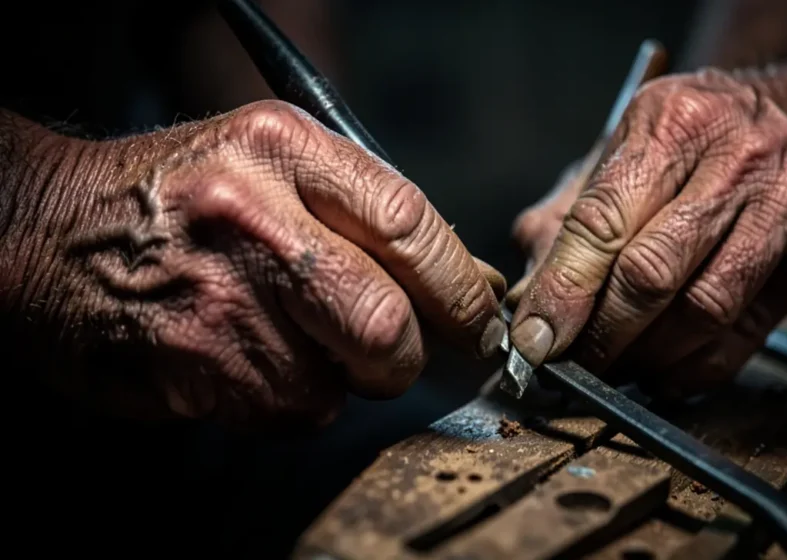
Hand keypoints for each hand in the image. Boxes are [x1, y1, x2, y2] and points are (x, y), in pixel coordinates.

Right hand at [2, 101, 505, 427]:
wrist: (51, 234)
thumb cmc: (181, 197)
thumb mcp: (272, 161)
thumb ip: (367, 214)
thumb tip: (467, 284)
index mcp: (284, 150)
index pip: (411, 224)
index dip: (461, 289)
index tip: (477, 320)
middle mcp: (252, 219)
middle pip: (385, 323)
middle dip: (402, 356)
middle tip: (390, 352)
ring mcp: (217, 299)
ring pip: (336, 384)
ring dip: (333, 381)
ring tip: (286, 341)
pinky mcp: (192, 366)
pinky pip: (286, 413)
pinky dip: (286, 401)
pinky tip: (248, 360)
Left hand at [508, 69, 786, 392]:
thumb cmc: (731, 130)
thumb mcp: (653, 138)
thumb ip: (587, 203)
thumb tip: (531, 271)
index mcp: (667, 124)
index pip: (599, 221)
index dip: (561, 291)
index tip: (533, 339)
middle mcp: (724, 159)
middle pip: (647, 271)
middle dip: (600, 335)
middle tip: (569, 365)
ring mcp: (777, 203)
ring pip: (697, 307)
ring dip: (648, 356)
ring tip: (617, 369)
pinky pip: (745, 329)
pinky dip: (697, 365)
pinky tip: (669, 370)